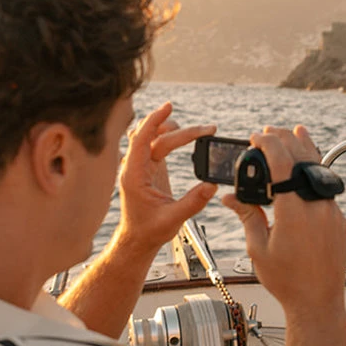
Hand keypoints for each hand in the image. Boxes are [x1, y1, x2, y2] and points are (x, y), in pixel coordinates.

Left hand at [114, 101, 218, 254]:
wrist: (137, 239)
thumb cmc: (148, 231)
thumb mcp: (172, 219)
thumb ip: (192, 202)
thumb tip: (212, 185)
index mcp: (134, 175)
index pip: (141, 138)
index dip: (155, 120)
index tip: (168, 106)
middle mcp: (135, 166)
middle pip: (156, 137)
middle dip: (182, 131)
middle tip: (208, 130)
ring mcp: (141, 165)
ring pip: (155, 137)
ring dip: (174, 129)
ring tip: (199, 132)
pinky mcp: (149, 167)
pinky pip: (157, 143)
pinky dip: (171, 136)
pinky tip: (186, 136)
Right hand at [223, 125, 345, 315]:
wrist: (318, 303)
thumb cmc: (286, 280)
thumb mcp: (258, 248)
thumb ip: (248, 216)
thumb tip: (230, 196)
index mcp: (294, 211)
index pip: (281, 163)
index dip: (268, 144)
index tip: (256, 136)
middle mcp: (316, 206)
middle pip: (302, 159)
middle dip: (285, 140)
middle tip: (270, 131)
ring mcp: (331, 212)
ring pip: (318, 171)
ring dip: (305, 149)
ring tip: (296, 132)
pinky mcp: (338, 220)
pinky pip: (325, 189)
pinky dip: (314, 172)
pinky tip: (307, 167)